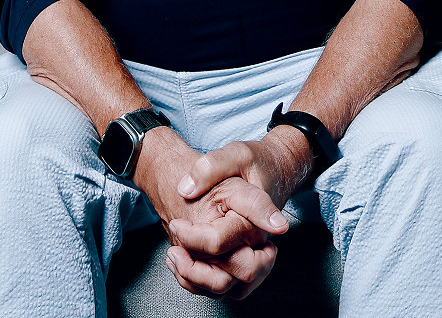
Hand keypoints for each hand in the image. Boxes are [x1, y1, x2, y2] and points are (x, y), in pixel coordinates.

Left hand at [133, 128, 291, 298]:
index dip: (192, 238)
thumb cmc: (251, 163)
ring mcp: (250, 255)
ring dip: (194, 279)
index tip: (176, 224)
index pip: (218, 243)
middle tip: (175, 248)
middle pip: (229, 277)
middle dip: (194, 269)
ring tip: (175, 256)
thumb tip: (185, 189)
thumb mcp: (234, 154)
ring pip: (226, 288)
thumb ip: (209, 168)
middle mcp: (256, 244)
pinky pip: (223, 287)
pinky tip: (182, 260)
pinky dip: (198, 281)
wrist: (266, 171)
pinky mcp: (242, 261)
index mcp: (253, 220)